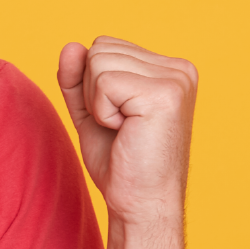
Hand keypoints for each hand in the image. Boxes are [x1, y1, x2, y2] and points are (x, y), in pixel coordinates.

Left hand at [57, 36, 196, 226]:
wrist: (140, 203)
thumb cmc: (121, 163)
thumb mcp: (91, 111)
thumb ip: (78, 78)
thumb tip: (70, 46)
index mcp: (169, 68)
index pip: (104, 44)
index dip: (93, 84)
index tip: (118, 118)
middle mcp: (179, 68)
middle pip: (100, 48)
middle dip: (93, 91)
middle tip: (120, 126)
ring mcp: (176, 79)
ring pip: (98, 62)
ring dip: (98, 103)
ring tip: (124, 129)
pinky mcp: (164, 94)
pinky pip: (103, 82)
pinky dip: (102, 112)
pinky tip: (125, 132)